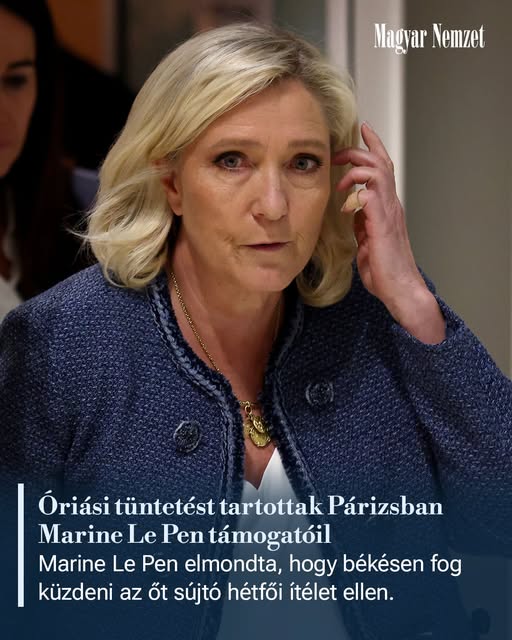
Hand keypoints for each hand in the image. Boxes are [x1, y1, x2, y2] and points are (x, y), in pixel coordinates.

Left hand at [332, 122, 444, 343]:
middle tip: (337, 151)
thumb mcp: (367, 241)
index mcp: (386, 207)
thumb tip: (352, 210)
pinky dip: (356, 191)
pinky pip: (370, 194)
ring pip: (378, 171)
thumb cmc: (384, 269)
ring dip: (356, 168)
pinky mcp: (382, 223)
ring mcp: (388, 212)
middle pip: (380, 163)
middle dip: (359, 150)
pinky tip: (345, 201)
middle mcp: (391, 204)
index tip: (361, 131)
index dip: (372, 148)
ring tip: (340, 177)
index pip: (382, 169)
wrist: (399, 288)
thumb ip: (362, 223)